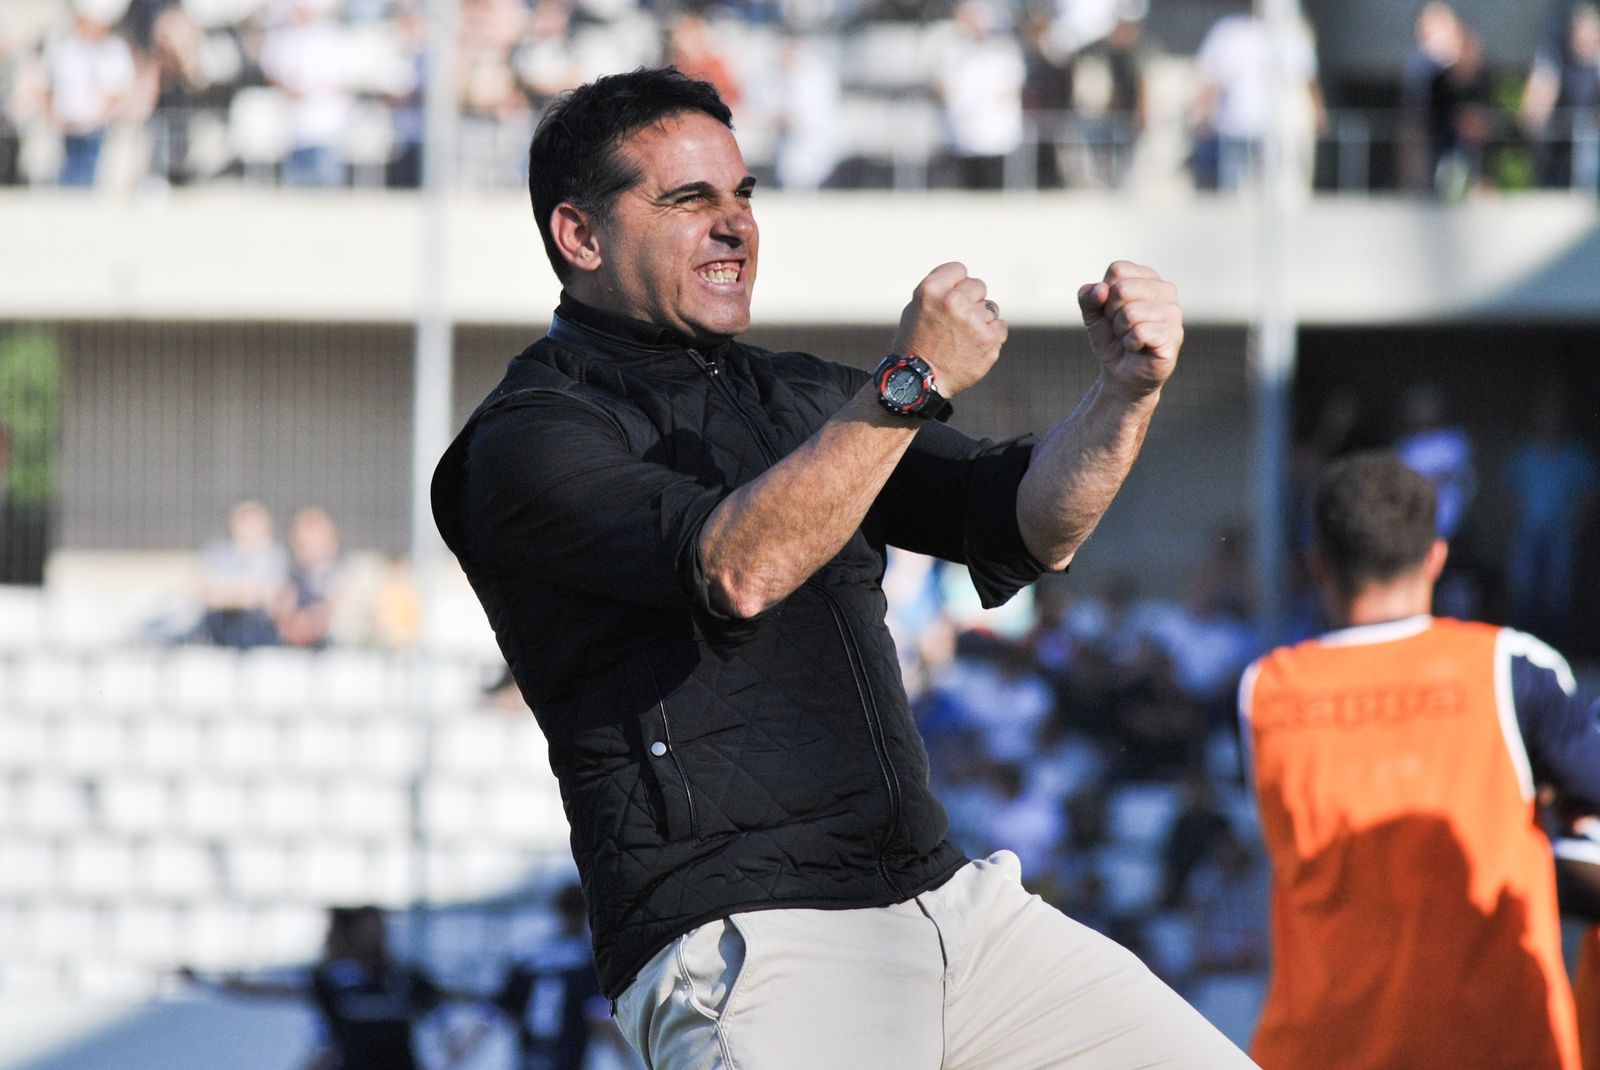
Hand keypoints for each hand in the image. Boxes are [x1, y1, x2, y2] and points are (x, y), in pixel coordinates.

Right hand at [891, 262, 1005, 397]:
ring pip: (990, 308)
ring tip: (962, 338)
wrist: (919, 382)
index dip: (955, 285)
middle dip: (970, 301)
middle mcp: (953, 302)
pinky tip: (972, 348)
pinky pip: (999, 327)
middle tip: (956, 323)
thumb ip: (941, 290)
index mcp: (932, 290)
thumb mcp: (916, 308)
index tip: (949, 299)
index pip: (959, 270)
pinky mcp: (989, 340)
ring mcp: (973, 321)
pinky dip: (990, 337)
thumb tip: (965, 281)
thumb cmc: (916, 343)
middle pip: (978, 286)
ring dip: (980, 320)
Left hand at [1077, 261, 1181, 398]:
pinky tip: (1138, 348)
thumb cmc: (1111, 339)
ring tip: (1130, 338)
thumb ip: (1088, 296)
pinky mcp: (1173, 336)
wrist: (1121, 373)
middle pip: (1122, 290)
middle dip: (1112, 314)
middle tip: (1121, 327)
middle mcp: (1166, 290)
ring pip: (1130, 313)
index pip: (1118, 270)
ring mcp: (1173, 313)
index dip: (1105, 294)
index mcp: (1148, 278)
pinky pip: (1140, 332)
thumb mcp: (1092, 313)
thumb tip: (1101, 290)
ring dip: (1121, 331)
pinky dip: (1130, 343)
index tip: (1111, 310)